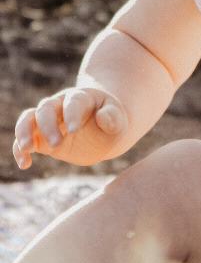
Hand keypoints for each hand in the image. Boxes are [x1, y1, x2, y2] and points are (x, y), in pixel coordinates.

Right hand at [13, 86, 128, 169]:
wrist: (102, 126)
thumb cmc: (111, 120)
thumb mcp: (118, 119)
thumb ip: (113, 118)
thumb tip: (103, 118)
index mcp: (81, 98)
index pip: (73, 102)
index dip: (72, 114)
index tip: (73, 130)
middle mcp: (60, 106)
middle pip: (46, 108)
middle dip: (48, 125)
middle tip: (57, 145)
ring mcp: (48, 121)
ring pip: (28, 119)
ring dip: (24, 132)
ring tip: (27, 149)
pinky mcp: (41, 138)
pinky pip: (25, 139)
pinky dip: (20, 150)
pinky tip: (24, 164)